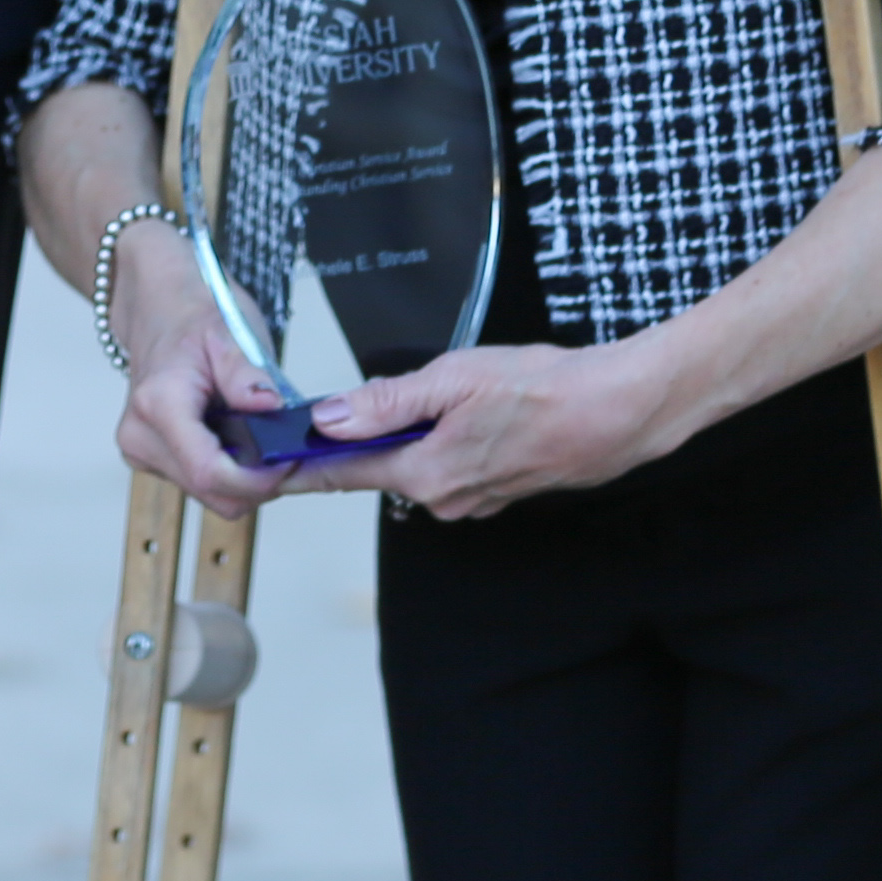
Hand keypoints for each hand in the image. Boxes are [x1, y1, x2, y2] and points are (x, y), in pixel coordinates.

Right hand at [98, 232, 303, 522]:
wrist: (157, 303)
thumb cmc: (192, 312)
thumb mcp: (229, 331)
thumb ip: (247, 375)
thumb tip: (271, 409)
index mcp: (159, 403)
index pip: (210, 471)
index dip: (258, 480)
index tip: (291, 461)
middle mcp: (141, 436)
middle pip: (214, 493)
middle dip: (259, 483)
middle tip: (290, 451)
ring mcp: (142, 450)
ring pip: (211, 495)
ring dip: (246, 479)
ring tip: (267, 439)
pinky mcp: (153, 457)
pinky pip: (202, 483)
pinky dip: (231, 471)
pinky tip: (244, 439)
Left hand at [285, 341, 677, 521]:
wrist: (617, 412)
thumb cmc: (542, 388)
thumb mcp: (454, 379)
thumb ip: (386, 403)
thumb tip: (328, 420)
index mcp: (424, 473)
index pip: (341, 473)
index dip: (300, 464)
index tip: (264, 463)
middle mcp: (442, 499)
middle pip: (378, 466)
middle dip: (363, 435)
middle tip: (362, 396)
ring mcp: (472, 500)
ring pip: (416, 463)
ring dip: (411, 433)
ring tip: (448, 393)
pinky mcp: (495, 492)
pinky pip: (448, 465)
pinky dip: (442, 440)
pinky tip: (472, 412)